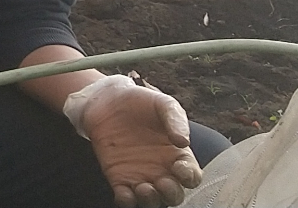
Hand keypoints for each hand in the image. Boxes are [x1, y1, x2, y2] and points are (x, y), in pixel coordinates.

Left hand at [65, 76, 202, 207]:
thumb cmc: (140, 102)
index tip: (180, 167)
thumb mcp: (163, 104)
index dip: (189, 176)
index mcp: (177, 155)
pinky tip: (124, 192)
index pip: (191, 175)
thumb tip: (184, 141)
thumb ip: (176, 120)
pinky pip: (125, 199)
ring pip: (152, 201)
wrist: (106, 99)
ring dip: (150, 200)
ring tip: (144, 187)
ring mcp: (140, 176)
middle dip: (171, 194)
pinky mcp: (118, 178)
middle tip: (163, 183)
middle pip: (174, 195)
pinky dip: (126, 201)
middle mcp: (161, 170)